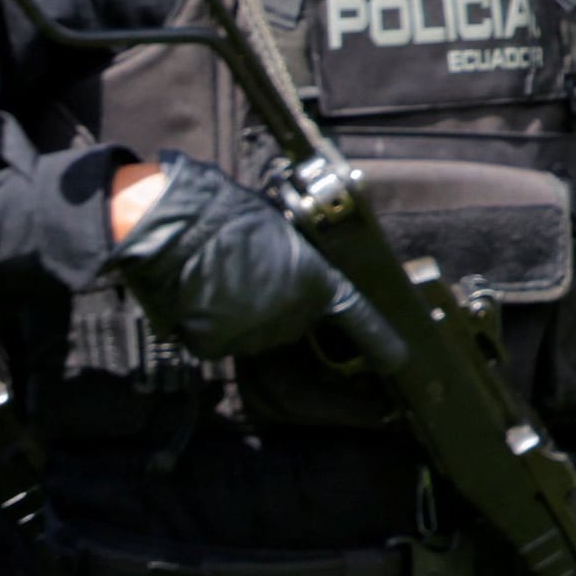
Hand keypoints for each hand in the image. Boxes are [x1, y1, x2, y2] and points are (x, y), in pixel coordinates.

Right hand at [107, 153, 360, 359]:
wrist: (178, 233)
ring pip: (258, 333)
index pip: (356, 315)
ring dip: (248, 315)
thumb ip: (296, 258)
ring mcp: (254, 335)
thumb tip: (291, 265)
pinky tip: (203, 298)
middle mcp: (292, 315)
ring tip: (223, 281)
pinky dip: (214, 325)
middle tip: (254, 274)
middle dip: (282, 304)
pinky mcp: (217, 347)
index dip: (378, 339)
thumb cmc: (229, 216)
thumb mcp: (281, 229)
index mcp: (316, 283)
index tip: (397, 359)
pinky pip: (222, 340)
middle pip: (295, 322)